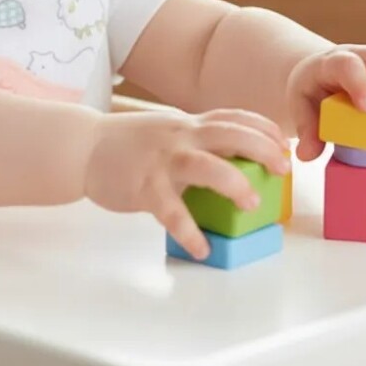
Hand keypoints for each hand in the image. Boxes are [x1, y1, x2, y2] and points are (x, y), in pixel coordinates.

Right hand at [83, 108, 288, 259]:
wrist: (83, 146)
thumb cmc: (127, 144)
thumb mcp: (166, 133)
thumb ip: (195, 141)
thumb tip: (234, 161)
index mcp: (187, 125)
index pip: (232, 117)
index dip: (262, 127)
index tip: (283, 141)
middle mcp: (179, 137)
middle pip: (228, 134)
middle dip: (261, 148)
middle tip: (282, 169)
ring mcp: (161, 160)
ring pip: (204, 165)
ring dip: (233, 182)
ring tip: (252, 203)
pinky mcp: (144, 186)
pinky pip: (170, 211)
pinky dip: (189, 231)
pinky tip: (202, 248)